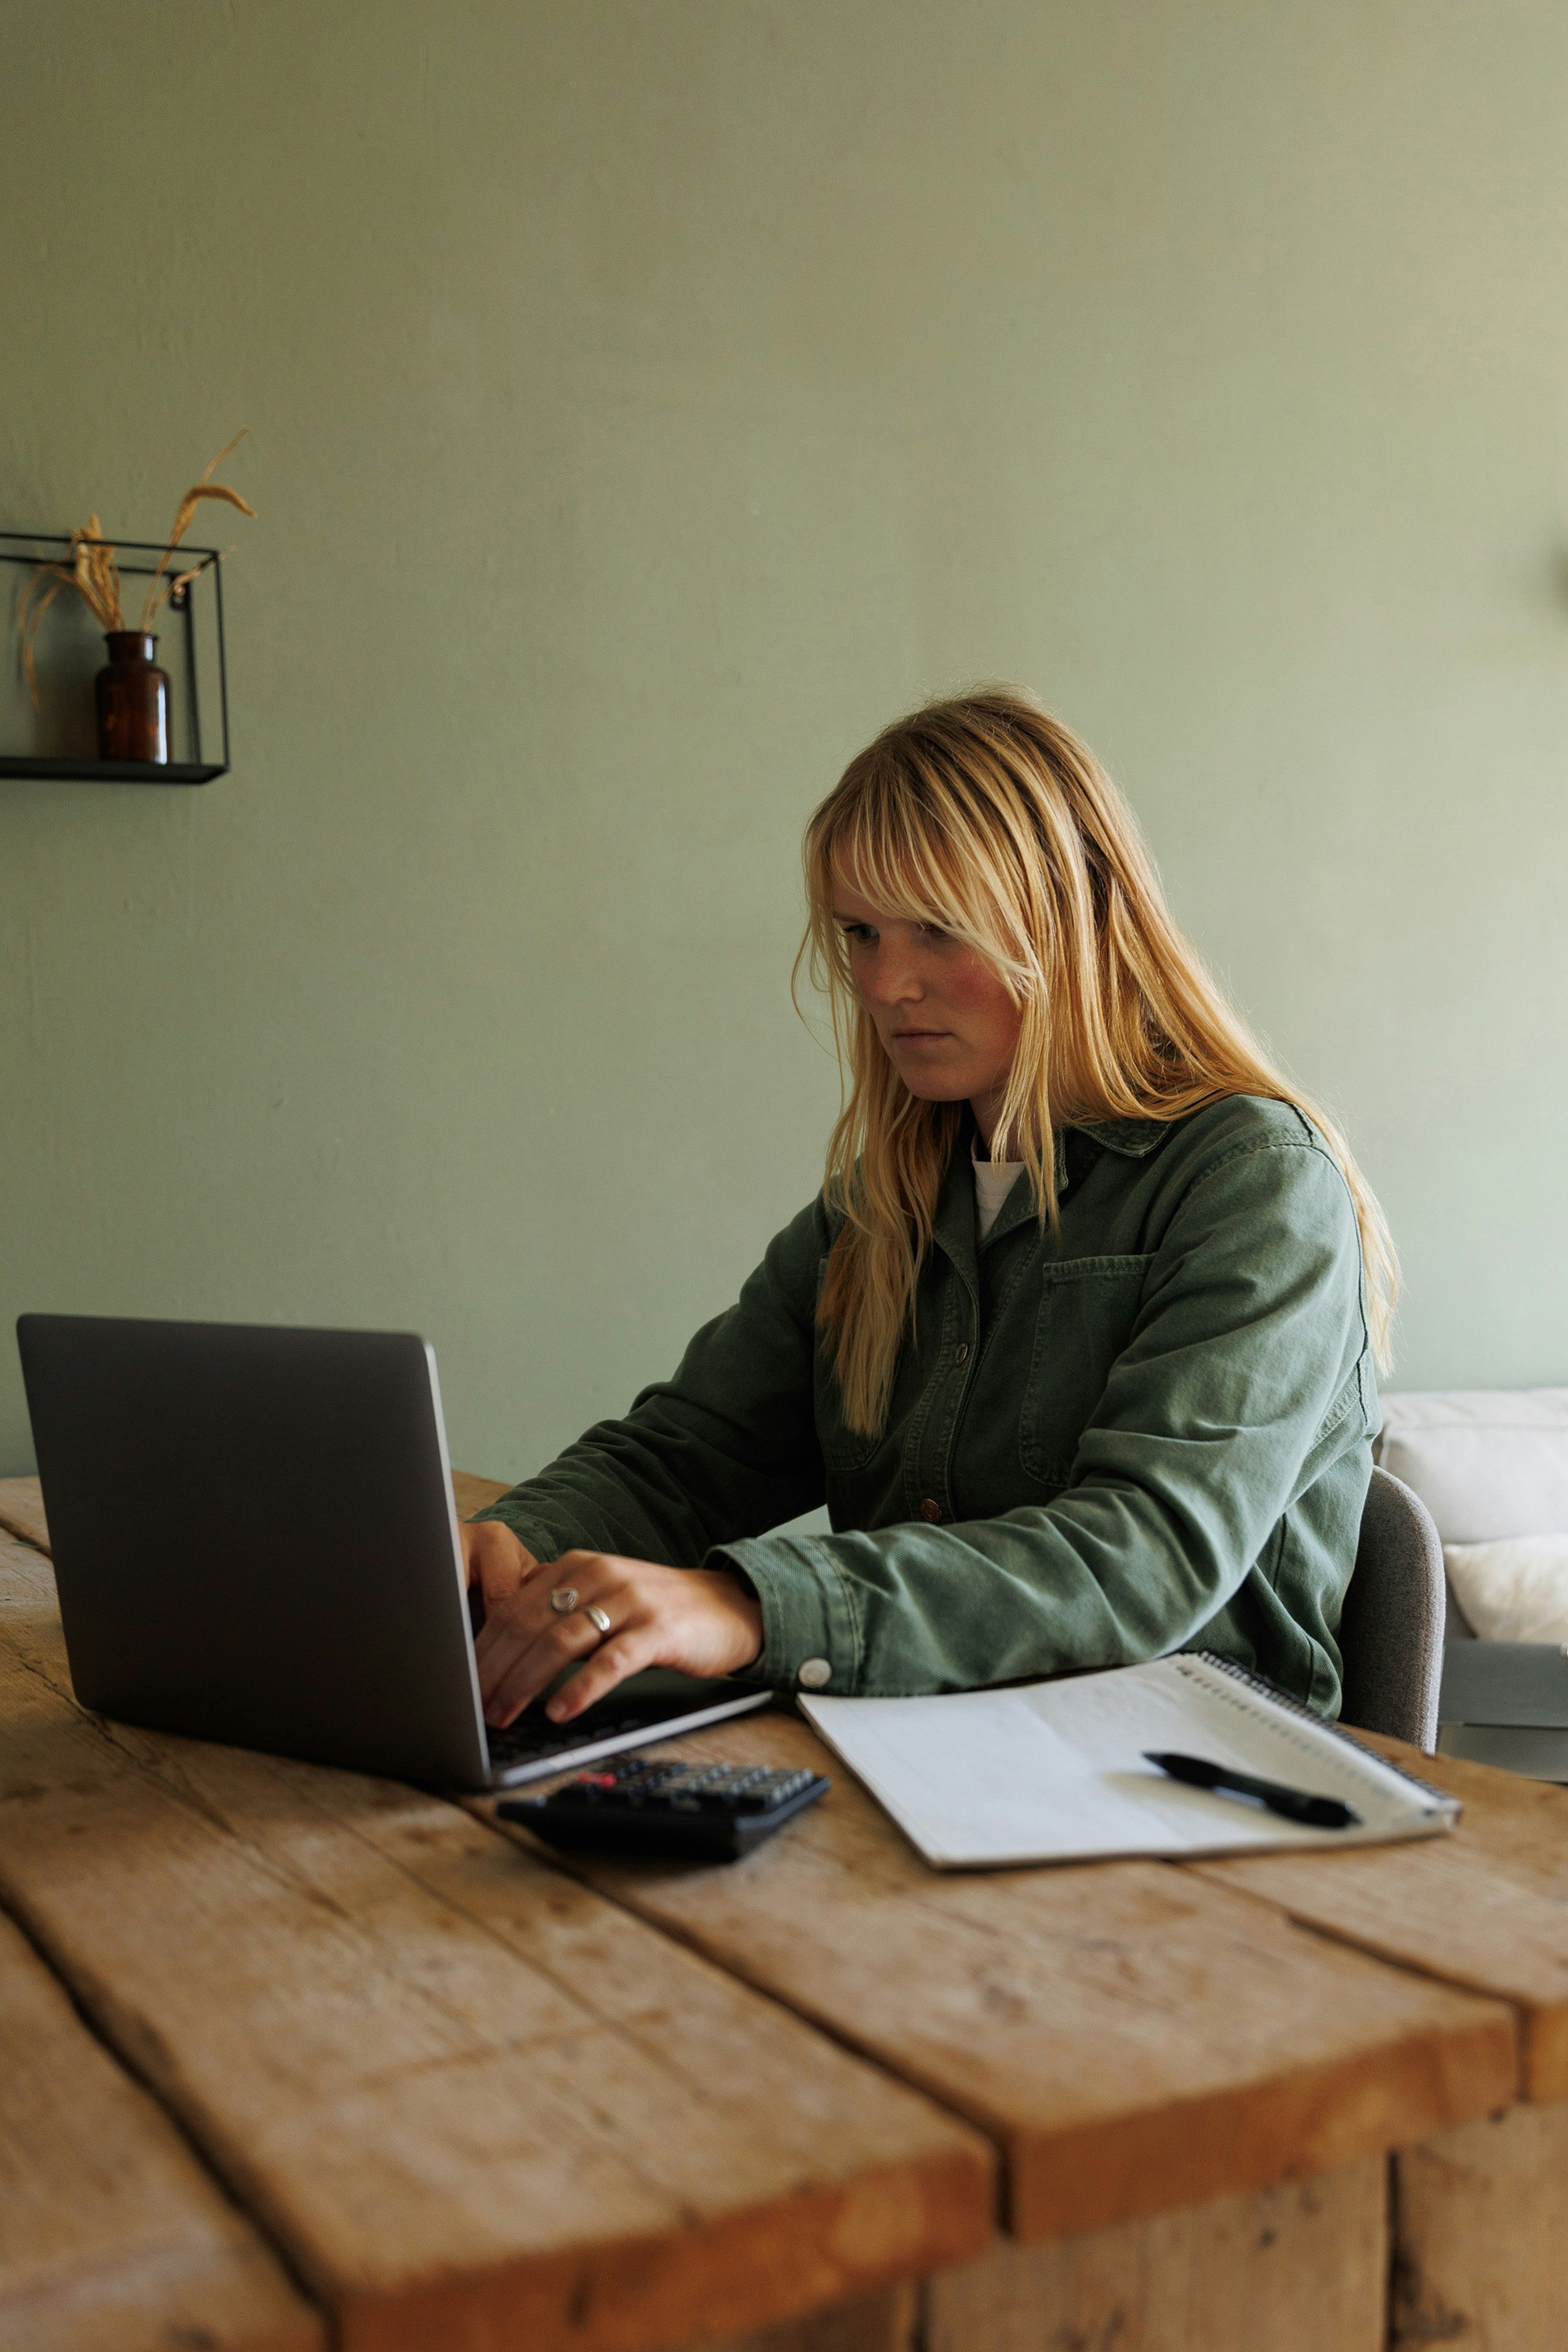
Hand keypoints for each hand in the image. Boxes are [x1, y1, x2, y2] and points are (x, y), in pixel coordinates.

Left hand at [458, 1522, 763, 1727]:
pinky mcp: (658, 1630)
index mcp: (577, 1567)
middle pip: (530, 1624)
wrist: (728, 1606)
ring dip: (525, 1682)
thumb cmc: (657, 1612)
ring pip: (562, 1641)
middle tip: (473, 1705)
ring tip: (504, 1713)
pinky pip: (611, 1661)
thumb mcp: (602, 1599)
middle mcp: (599, 1577)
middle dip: (495, 1669)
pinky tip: (560, 1710)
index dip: (482, 1647)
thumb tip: (501, 1650)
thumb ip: (558, 1612)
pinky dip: (581, 1687)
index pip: (514, 1607)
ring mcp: (630, 1601)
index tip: (458, 1680)